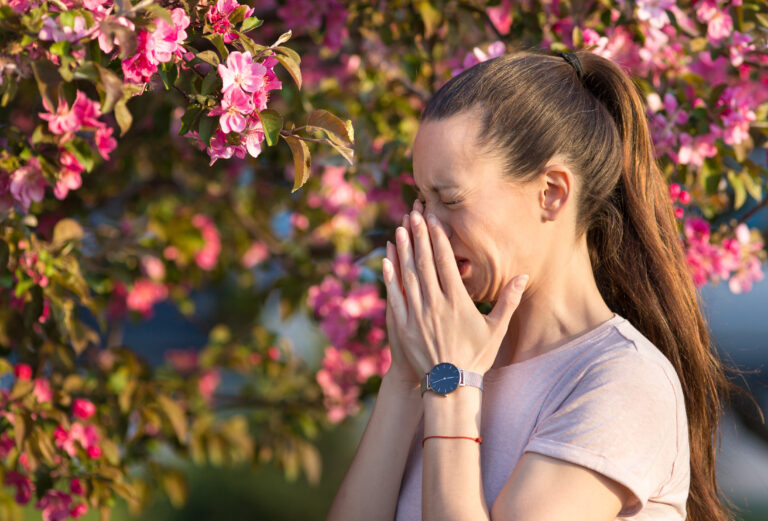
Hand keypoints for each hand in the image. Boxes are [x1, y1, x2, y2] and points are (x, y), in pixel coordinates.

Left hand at [381, 203, 528, 375]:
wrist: (450, 386)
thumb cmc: (476, 358)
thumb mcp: (496, 330)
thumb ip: (508, 301)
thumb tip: (523, 276)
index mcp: (458, 302)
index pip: (446, 263)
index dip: (439, 239)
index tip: (434, 220)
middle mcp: (436, 305)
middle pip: (425, 263)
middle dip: (419, 236)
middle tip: (414, 214)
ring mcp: (417, 315)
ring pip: (408, 276)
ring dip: (403, 251)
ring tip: (400, 229)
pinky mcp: (403, 326)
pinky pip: (395, 297)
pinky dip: (390, 277)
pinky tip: (386, 261)